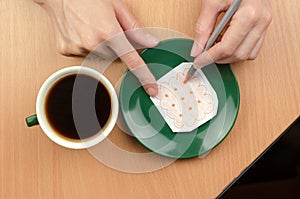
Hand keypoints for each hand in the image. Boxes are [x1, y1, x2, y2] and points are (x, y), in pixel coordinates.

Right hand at [34, 0, 159, 95]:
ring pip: (99, 56)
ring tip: (93, 27)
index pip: (132, 60)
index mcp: (109, 32)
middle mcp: (93, 43)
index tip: (152, 88)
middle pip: (115, 57)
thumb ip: (135, 28)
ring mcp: (78, 48)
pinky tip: (82, 31)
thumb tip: (150, 42)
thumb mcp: (117, 6)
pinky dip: (86, 45)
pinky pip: (84, 54)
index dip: (144, 76)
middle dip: (116, 46)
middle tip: (109, 29)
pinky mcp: (67, 50)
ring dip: (101, 46)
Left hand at [190, 0, 271, 67]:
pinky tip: (227, 42)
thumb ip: (202, 28)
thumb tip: (196, 50)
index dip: (210, 57)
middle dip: (218, 58)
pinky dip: (238, 50)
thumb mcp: (211, 2)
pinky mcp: (265, 26)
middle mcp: (261, 21)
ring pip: (247, 55)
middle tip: (204, 55)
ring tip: (216, 46)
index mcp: (249, 14)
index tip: (198, 62)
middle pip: (238, 54)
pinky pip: (253, 49)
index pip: (227, 47)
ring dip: (229, 56)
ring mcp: (265, 24)